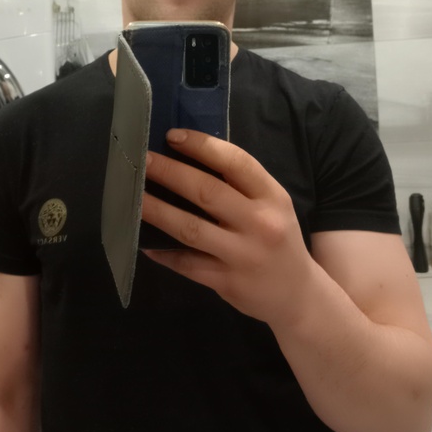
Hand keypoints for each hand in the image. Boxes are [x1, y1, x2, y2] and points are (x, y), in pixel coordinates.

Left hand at [141, 128, 314, 326]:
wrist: (297, 295)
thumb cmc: (277, 238)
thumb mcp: (273, 205)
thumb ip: (241, 185)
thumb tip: (188, 157)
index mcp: (272, 197)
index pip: (236, 162)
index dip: (202, 146)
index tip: (172, 136)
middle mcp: (260, 224)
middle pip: (206, 192)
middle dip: (169, 172)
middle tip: (141, 160)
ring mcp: (243, 256)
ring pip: (190, 229)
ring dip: (157, 210)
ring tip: (134, 197)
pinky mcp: (227, 282)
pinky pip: (187, 264)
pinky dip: (163, 252)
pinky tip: (144, 241)